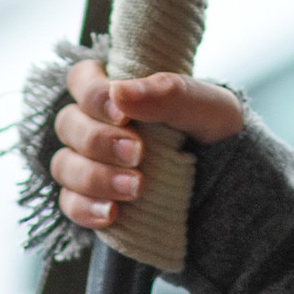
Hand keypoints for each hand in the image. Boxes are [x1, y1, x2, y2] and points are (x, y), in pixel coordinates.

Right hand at [51, 59, 244, 230]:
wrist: (229, 179)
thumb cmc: (215, 128)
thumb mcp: (205, 105)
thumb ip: (166, 93)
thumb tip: (120, 91)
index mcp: (120, 90)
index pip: (82, 79)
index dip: (92, 94)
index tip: (122, 113)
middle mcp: (98, 122)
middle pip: (68, 124)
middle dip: (98, 141)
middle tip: (137, 153)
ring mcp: (91, 161)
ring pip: (64, 165)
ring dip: (95, 177)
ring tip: (135, 187)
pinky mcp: (92, 198)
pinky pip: (70, 204)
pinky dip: (86, 209)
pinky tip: (112, 214)